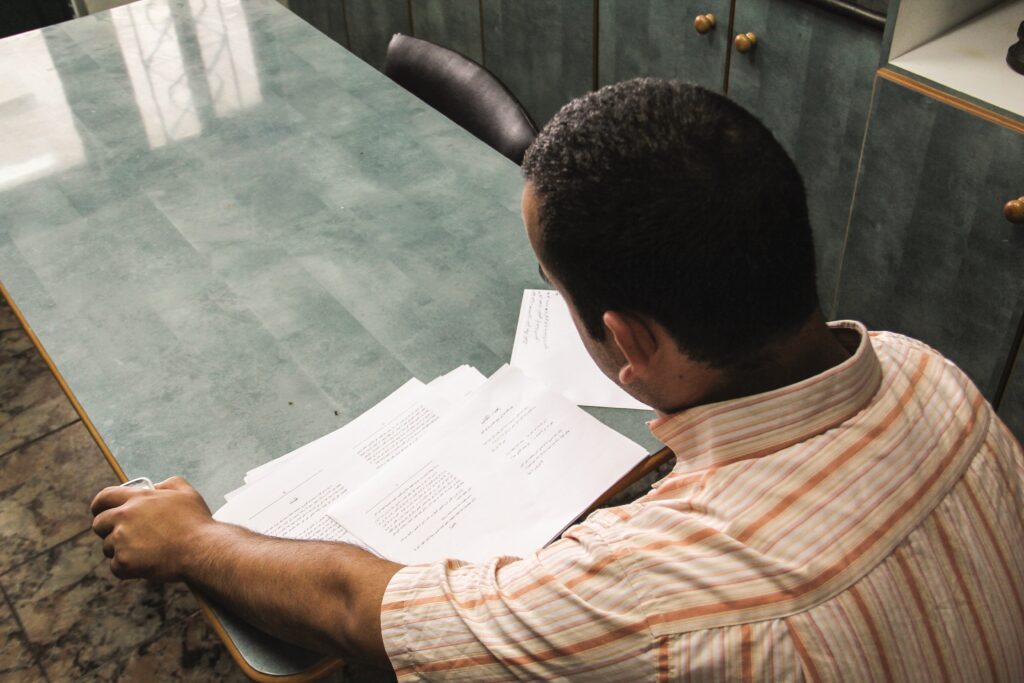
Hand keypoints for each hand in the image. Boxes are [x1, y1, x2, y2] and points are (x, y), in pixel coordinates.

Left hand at [91, 476, 213, 580]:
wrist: (201, 550)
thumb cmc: (196, 522)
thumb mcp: (187, 492)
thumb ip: (168, 484)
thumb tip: (156, 486)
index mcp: (138, 498)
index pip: (104, 497)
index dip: (99, 504)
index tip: (100, 510)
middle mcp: (125, 517)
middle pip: (99, 524)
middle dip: (108, 530)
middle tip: (125, 536)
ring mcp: (122, 540)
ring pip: (108, 547)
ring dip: (121, 550)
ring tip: (145, 552)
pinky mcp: (124, 562)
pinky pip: (116, 567)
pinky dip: (128, 568)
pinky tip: (146, 564)